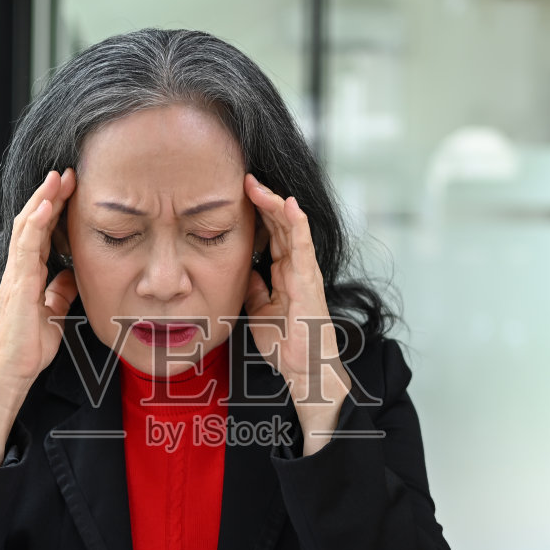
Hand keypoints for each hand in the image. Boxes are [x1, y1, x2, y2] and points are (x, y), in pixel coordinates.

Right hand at [0, 169, 75, 466]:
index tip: (69, 189)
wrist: (13, 371)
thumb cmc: (29, 347)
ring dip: (43, 200)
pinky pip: (26, 247)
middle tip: (66, 172)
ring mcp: (16, 275)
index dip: (54, 210)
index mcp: (28, 275)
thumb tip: (70, 276)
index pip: (41, 233)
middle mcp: (19, 270)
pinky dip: (36, 224)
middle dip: (49, 196)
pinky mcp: (17, 284)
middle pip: (33, 223)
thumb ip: (59, 293)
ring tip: (57, 178)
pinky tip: (46, 206)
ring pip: (28, 228)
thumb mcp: (53, 314)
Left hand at [243, 174, 347, 452]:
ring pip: (293, 229)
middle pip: (281, 226)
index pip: (272, 236)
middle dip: (264, 201)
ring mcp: (305, 272)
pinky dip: (297, 224)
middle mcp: (297, 268)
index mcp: (285, 274)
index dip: (258, 214)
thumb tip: (244, 271)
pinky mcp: (310, 280)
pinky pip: (304, 246)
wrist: (304, 370)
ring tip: (259, 184)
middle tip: (245, 179)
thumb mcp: (259, 312)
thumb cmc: (287, 345)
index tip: (239, 195)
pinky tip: (288, 204)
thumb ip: (254, 289)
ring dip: (276, 205)